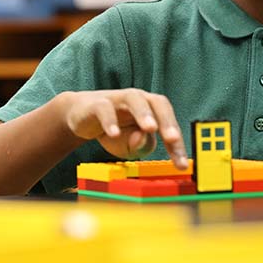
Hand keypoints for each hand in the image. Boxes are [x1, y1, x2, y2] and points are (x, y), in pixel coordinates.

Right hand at [58, 89, 187, 167]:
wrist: (81, 117)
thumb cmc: (115, 130)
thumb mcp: (131, 145)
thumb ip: (142, 145)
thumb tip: (142, 138)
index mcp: (151, 109)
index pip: (169, 122)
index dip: (177, 144)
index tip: (181, 164)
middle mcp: (138, 100)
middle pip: (157, 103)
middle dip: (167, 121)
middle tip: (173, 138)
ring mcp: (117, 99)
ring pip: (134, 99)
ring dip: (143, 113)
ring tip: (151, 129)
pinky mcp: (96, 104)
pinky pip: (104, 108)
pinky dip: (110, 121)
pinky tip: (114, 134)